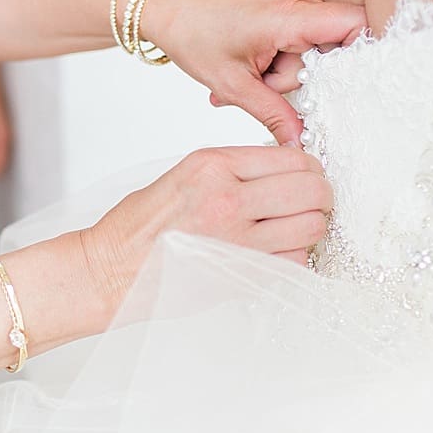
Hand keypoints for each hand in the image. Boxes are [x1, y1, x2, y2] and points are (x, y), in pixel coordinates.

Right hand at [81, 146, 332, 302]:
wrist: (111, 269)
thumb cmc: (142, 225)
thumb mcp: (186, 173)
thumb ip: (237, 168)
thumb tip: (287, 170)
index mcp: (214, 164)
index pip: (294, 158)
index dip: (310, 169)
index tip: (307, 178)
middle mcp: (229, 198)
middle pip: (312, 190)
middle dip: (320, 197)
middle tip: (312, 203)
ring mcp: (237, 239)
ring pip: (311, 227)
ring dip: (310, 228)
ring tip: (293, 229)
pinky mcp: (240, 273)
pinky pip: (295, 262)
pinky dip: (294, 258)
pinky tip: (274, 253)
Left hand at [138, 0, 364, 144]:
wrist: (165, 2)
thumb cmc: (191, 32)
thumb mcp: (233, 84)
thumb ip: (273, 114)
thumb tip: (300, 142)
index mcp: (291, 13)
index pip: (355, 25)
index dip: (360, 54)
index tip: (339, 85)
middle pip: (329, 48)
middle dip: (297, 75)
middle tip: (259, 82)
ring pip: (311, 48)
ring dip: (280, 70)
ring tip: (243, 73)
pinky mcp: (285, 1)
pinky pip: (297, 38)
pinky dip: (275, 58)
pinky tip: (248, 65)